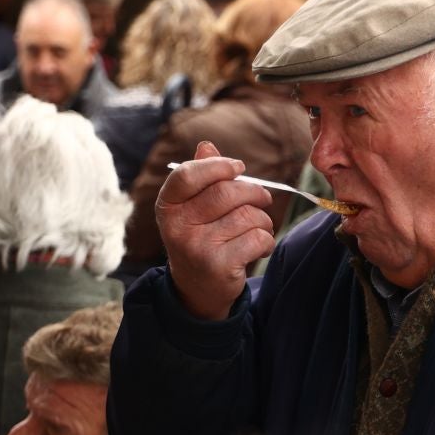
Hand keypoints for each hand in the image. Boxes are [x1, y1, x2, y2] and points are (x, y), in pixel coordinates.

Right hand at [155, 141, 277, 320]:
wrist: (197, 289)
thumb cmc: (200, 238)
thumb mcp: (192, 208)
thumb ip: (200, 176)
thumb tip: (207, 145)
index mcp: (167, 206)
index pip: (187, 175)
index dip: (217, 166)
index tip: (238, 167)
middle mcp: (177, 227)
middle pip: (227, 193)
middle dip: (254, 192)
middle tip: (263, 198)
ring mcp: (197, 247)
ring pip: (248, 216)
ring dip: (262, 220)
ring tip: (256, 229)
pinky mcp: (219, 265)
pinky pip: (258, 238)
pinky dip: (266, 241)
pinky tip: (257, 248)